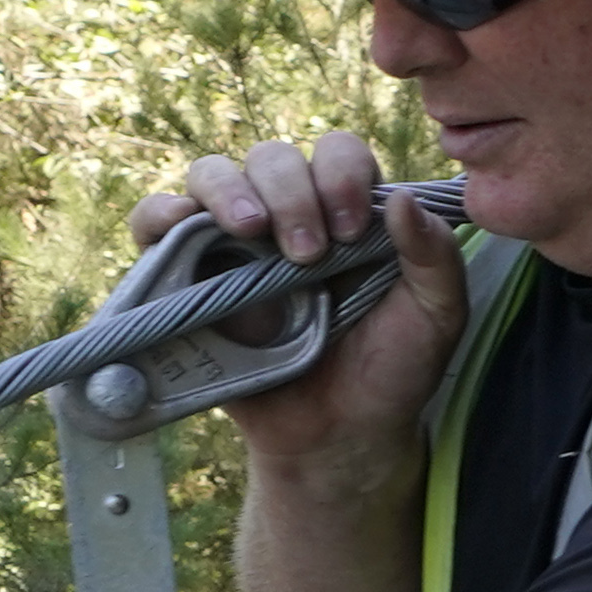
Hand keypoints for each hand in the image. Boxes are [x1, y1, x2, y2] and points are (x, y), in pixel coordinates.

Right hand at [134, 131, 465, 488]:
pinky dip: (160, 212)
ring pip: (212, 174)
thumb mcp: (437, 317)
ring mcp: (234, 243)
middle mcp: (288, 216)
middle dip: (291, 192)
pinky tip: (181, 224)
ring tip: (253, 231)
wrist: (341, 437)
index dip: (341, 175)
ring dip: (230, 191)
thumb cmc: (392, 372)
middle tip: (309, 253)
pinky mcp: (187, 276)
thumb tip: (405, 199)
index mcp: (347, 212)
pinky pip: (155, 222)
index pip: (336, 154)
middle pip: (272, 158)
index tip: (353, 228)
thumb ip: (435, 257)